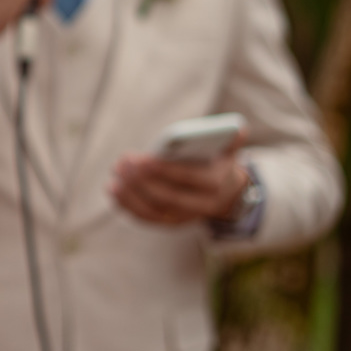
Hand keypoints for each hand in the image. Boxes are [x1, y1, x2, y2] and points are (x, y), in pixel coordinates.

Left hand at [109, 133, 249, 225]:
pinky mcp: (169, 222)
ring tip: (116, 173)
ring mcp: (184, 217)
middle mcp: (201, 206)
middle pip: (167, 197)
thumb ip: (230, 139)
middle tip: (124, 162)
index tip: (144, 159)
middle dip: (142, 180)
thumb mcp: (228, 151)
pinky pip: (145, 217)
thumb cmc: (218, 164)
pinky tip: (112, 189)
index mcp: (215, 184)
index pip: (189, 179)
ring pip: (153, 210)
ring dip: (130, 193)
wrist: (225, 195)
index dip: (166, 171)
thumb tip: (238, 127)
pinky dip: (127, 205)